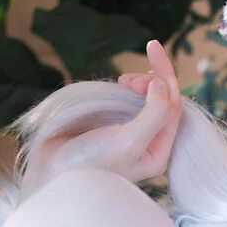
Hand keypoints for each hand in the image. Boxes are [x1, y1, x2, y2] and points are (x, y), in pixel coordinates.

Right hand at [20, 39, 182, 194]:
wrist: (53, 173)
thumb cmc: (92, 163)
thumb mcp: (129, 141)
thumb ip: (154, 114)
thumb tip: (162, 84)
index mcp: (157, 152)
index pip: (174, 109)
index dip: (166, 79)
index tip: (151, 54)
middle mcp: (147, 143)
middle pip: (163, 101)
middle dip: (152, 80)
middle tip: (129, 79)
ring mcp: (129, 132)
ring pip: (146, 98)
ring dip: (139, 82)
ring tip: (123, 81)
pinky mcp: (111, 123)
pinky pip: (127, 99)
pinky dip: (125, 88)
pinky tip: (118, 84)